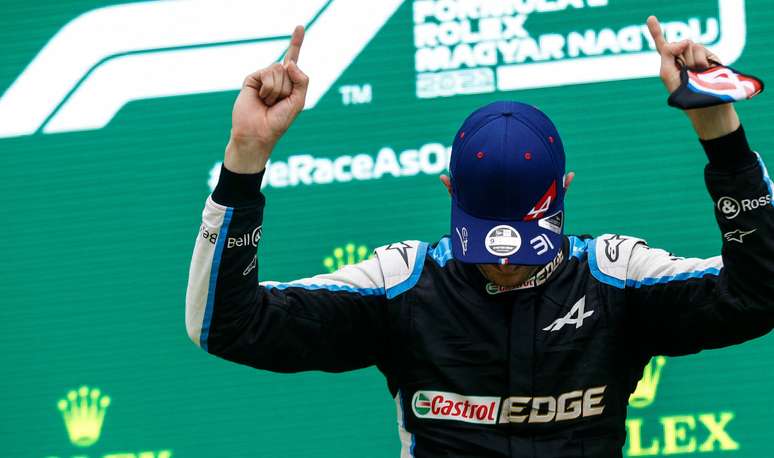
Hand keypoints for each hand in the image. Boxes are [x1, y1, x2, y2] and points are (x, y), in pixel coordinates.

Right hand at [224, 26, 308, 172]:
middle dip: (288, 88)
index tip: (300, 26)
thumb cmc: (279, 121)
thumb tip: (288, 62)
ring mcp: (263, 77)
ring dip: (278, 91)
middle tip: (277, 103)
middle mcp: (276, 77)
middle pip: (289, 69)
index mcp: (288, 82)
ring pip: (279, 71)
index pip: (292, 59)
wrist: (258, 133)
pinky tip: (261, 99)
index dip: (296, 42)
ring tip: (268, 102)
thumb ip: (301, 80)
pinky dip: (268, 89)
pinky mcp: (252, 78)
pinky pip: (268, 74)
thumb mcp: (298, 101)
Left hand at [646, 16, 739, 139]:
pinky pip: (703, 50)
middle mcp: (685, 59)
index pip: (663, 46)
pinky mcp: (712, 59)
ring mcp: (699, 58)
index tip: (650, 17)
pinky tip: (706, 71)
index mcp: (671, 65)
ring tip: (697, 75)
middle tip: (686, 72)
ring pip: (693, 45)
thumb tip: (684, 40)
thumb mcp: (668, 75)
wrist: (706, 108)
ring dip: (692, 60)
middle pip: (681, 44)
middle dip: (681, 56)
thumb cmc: (685, 95)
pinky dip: (702, 61)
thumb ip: (669, 54)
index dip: (656, 31)